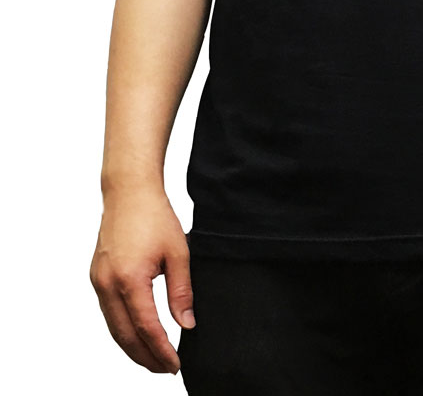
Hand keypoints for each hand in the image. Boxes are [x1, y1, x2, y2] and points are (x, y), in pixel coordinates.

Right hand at [89, 186, 194, 373]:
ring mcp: (98, 281)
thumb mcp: (178, 253)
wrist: (129, 192)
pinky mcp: (96, 277)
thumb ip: (182, 292)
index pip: (146, 328)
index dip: (161, 351)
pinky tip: (136, 335)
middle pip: (124, 336)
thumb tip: (186, 325)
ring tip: (153, 359)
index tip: (175, 365)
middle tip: (165, 369)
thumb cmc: (155, 216)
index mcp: (130, 279)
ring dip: (132, 347)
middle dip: (145, 357)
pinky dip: (122, 329)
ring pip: (113, 327)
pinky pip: (108, 313)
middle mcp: (108, 284)